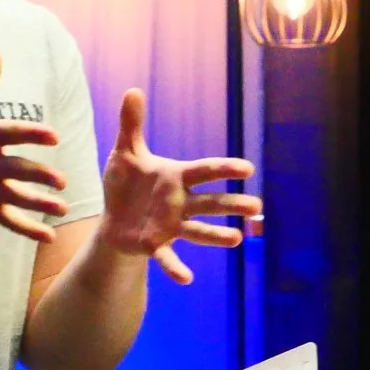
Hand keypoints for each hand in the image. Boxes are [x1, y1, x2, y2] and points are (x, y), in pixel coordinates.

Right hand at [0, 54, 68, 242]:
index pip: (9, 133)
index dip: (32, 134)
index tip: (54, 136)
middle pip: (15, 170)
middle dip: (38, 177)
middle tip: (61, 180)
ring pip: (15, 198)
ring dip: (39, 205)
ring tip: (62, 208)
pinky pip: (7, 220)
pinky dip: (27, 230)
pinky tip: (49, 236)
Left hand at [100, 88, 262, 283]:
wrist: (112, 218)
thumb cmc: (126, 183)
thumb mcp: (126, 152)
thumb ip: (132, 124)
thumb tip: (132, 90)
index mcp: (176, 177)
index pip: (205, 171)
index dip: (224, 169)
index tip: (248, 168)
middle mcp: (180, 202)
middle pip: (211, 203)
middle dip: (232, 204)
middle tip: (257, 207)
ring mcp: (171, 226)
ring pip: (198, 231)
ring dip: (217, 236)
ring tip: (237, 239)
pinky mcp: (156, 245)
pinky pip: (168, 257)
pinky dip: (176, 268)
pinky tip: (187, 280)